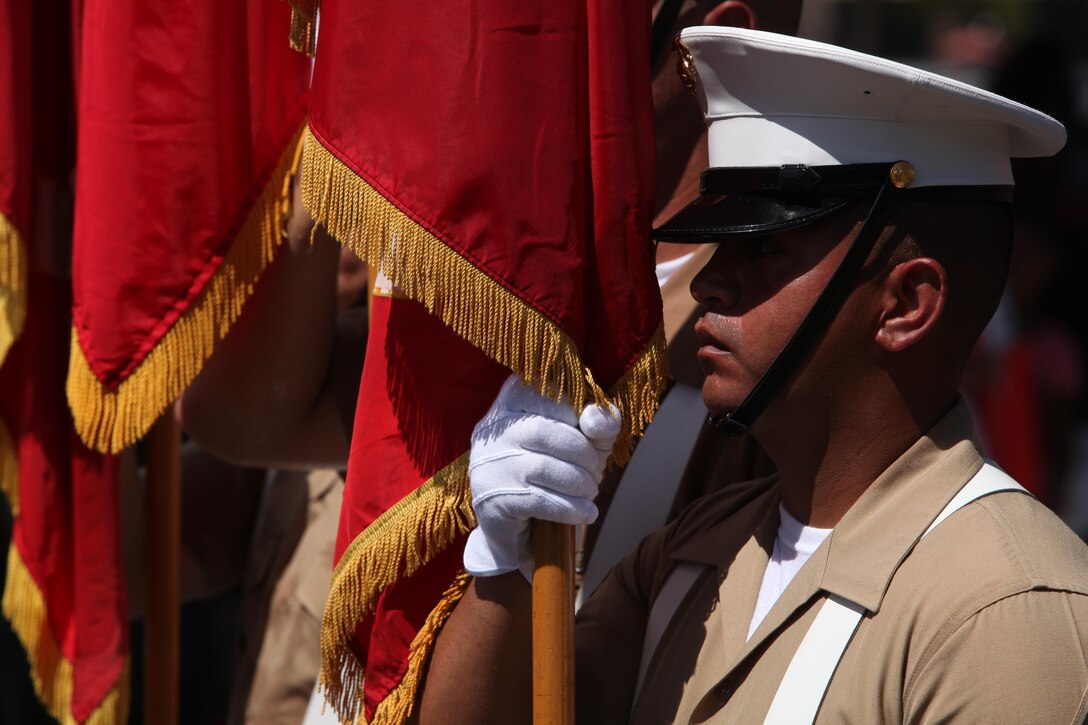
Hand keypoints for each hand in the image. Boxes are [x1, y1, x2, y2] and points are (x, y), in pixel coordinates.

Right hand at [463, 375, 620, 578]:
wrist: (522, 532)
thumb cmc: (556, 477)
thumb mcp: (585, 445)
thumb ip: (598, 426)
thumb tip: (596, 418)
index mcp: (511, 403)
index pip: (546, 394)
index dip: (577, 416)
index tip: (590, 439)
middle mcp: (491, 429)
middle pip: (543, 430)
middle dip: (581, 453)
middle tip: (595, 472)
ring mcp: (486, 464)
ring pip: (541, 466)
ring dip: (578, 482)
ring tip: (590, 492)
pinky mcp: (490, 499)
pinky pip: (538, 499)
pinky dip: (570, 507)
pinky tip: (585, 513)